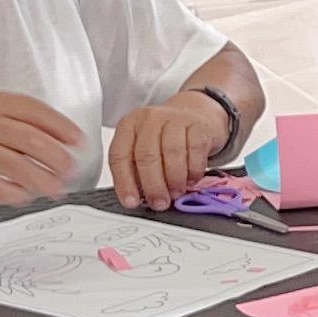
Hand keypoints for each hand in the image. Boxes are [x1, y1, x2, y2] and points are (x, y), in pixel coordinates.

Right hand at [0, 88, 85, 204]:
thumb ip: (1, 108)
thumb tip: (39, 123)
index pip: (33, 111)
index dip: (60, 125)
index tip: (75, 137)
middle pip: (31, 140)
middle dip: (58, 155)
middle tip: (71, 165)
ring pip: (18, 166)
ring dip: (44, 179)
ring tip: (58, 186)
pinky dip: (15, 193)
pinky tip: (26, 195)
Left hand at [107, 94, 228, 209]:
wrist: (194, 114)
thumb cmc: (165, 138)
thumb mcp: (144, 150)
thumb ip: (138, 172)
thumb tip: (139, 198)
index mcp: (129, 126)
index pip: (119, 155)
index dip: (124, 182)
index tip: (131, 202)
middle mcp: (150, 119)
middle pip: (146, 155)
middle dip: (153, 185)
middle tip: (159, 203)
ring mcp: (174, 118)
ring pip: (172, 153)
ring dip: (174, 180)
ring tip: (175, 193)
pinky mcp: (198, 125)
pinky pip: (195, 151)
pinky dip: (193, 170)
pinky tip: (191, 179)